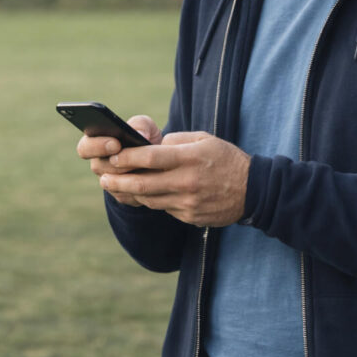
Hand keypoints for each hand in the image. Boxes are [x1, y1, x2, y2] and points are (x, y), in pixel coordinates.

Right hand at [77, 115, 161, 206]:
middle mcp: (99, 164)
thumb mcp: (144, 126)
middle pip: (97, 167)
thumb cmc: (145, 137)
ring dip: (127, 176)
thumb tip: (140, 134)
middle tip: (130, 159)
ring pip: (111, 183)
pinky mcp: (121, 195)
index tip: (115, 143)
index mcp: (97, 144)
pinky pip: (125, 195)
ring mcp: (108, 181)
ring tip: (144, 168)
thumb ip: (140, 124)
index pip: (85, 147)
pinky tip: (150, 181)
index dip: (96, 146)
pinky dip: (137, 188)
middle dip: (114, 162)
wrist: (158, 160)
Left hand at [98, 131, 250, 226]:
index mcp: (190, 158)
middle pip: (144, 184)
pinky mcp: (190, 217)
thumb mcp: (204, 140)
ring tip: (114, 186)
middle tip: (103, 178)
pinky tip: (141, 195)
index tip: (113, 156)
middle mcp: (187, 182)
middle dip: (119, 181)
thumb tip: (149, 147)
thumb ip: (175, 142)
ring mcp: (188, 202)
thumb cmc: (226, 159)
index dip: (128, 157)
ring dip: (130, 193)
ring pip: (149, 199)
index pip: (151, 157)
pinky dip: (151, 201)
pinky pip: (163, 208)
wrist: (254, 191)